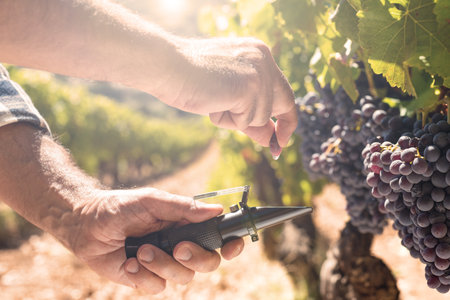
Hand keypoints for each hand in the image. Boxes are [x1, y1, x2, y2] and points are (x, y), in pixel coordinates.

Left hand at [72, 188, 243, 293]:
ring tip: (140, 250)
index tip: (232, 246)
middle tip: (178, 248)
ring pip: (183, 278)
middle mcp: (180, 246)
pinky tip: (128, 262)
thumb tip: (217, 210)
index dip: (231, 245)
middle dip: (196, 258)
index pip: (218, 238)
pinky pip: (157, 287)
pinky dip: (142, 276)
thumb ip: (183, 208)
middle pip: (208, 263)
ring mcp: (164, 264)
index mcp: (187, 225)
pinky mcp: (146, 278)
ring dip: (162, 264)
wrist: (86, 224)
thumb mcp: (152, 201)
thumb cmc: (120, 207)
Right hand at [155, 37, 297, 146]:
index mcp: (258, 53)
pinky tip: (213, 103)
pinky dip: (229, 120)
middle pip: (284, 103)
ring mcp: (258, 72)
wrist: (167, 66)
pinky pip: (247, 120)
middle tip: (276, 148)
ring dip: (237, 120)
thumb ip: (250, 112)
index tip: (283, 137)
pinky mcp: (249, 87)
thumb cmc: (189, 78)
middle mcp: (263, 58)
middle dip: (277, 128)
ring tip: (214, 102)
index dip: (286, 117)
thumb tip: (271, 138)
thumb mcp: (227, 96)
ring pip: (261, 116)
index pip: (283, 89)